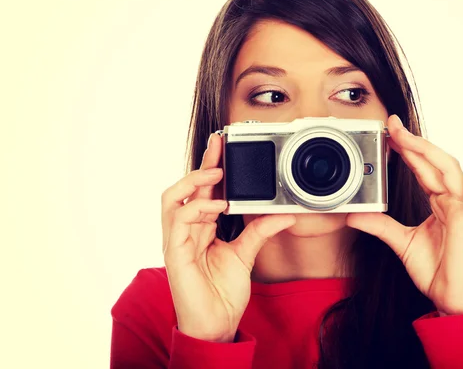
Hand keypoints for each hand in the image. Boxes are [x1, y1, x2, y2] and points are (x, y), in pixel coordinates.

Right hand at [161, 132, 295, 341]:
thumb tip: (283, 213)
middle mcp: (186, 230)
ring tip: (217, 172)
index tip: (224, 147)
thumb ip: (260, 231)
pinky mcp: (174, 252)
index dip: (211, 168)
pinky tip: (218, 206)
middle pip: (186, 188)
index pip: (203, 191)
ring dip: (194, 181)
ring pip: (172, 198)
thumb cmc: (223, 291)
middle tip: (218, 144)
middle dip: (202, 163)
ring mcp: (177, 240)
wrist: (216, 323)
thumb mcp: (246, 253)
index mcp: (201, 227)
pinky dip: (198, 208)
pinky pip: (179, 220)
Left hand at [347, 115, 462, 315]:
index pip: (422, 168)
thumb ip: (380, 226)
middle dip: (412, 141)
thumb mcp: (402, 243)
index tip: (389, 133)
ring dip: (427, 149)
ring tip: (405, 134)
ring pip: (448, 169)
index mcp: (440, 203)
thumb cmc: (437, 272)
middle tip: (391, 124)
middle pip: (433, 162)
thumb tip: (353, 216)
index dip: (407, 149)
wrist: (453, 300)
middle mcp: (453, 201)